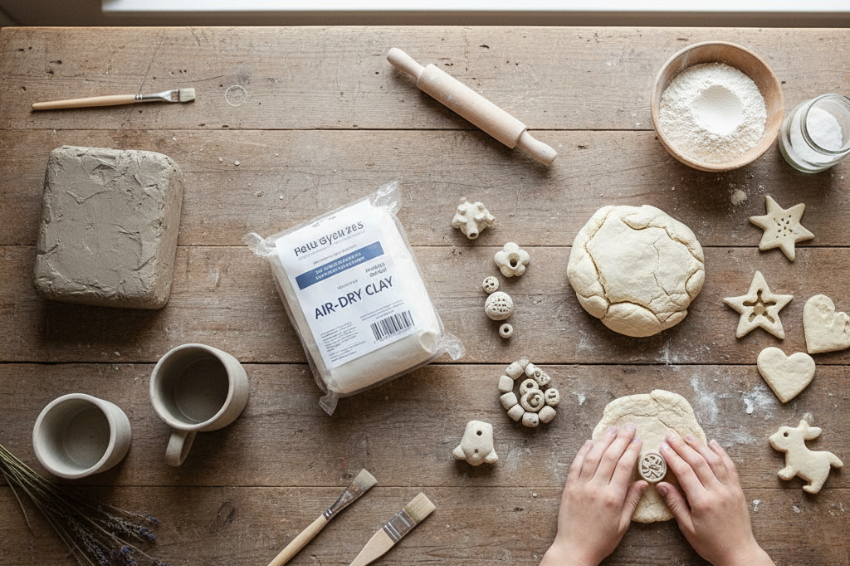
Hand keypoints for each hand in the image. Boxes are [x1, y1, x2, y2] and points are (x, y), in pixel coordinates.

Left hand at [540, 424, 647, 565]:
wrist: (574, 548)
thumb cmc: (601, 540)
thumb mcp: (623, 524)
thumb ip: (632, 500)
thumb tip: (642, 481)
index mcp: (613, 497)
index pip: (625, 466)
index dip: (632, 450)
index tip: (638, 439)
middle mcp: (596, 488)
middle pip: (610, 456)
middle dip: (621, 439)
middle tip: (628, 427)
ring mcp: (581, 486)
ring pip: (593, 456)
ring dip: (603, 440)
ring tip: (612, 429)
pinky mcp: (569, 487)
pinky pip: (576, 464)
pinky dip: (583, 451)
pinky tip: (590, 442)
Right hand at [658, 432, 774, 565]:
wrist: (739, 553)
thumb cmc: (711, 544)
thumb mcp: (687, 528)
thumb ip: (675, 504)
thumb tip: (661, 484)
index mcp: (702, 502)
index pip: (684, 472)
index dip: (672, 457)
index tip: (662, 446)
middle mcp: (717, 492)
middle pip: (698, 462)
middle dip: (682, 446)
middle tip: (671, 434)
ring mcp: (730, 489)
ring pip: (714, 460)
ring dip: (700, 445)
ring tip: (687, 435)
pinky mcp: (738, 490)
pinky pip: (730, 466)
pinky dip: (721, 453)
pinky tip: (713, 443)